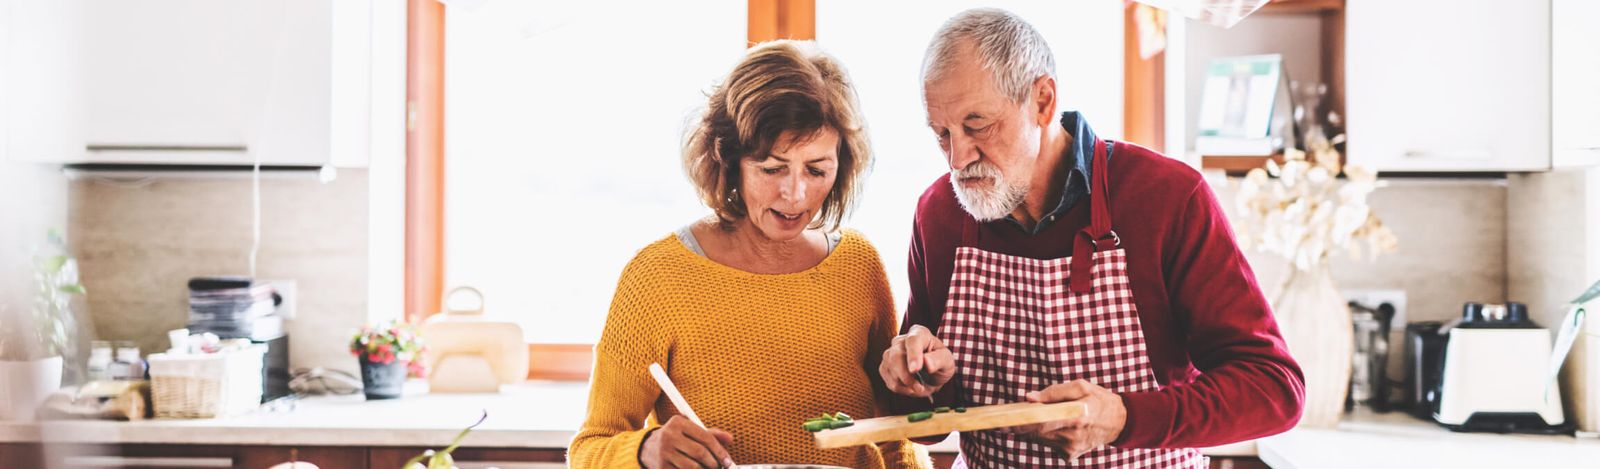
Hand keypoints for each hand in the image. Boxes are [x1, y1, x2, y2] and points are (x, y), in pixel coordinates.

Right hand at [639, 415, 734, 468]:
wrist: (648, 448)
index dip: (720, 451)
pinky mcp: (661, 467)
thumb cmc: (676, 439)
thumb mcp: (690, 431)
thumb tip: (730, 438)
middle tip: (718, 466)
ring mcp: (663, 452)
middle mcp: (669, 436)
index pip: (705, 437)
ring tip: (706, 468)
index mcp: (678, 422)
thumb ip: (711, 433)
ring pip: (692, 467)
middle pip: (700, 453)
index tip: (728, 460)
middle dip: (713, 463)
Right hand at [879, 325, 955, 397]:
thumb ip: (938, 360)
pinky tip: (911, 388)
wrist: (932, 374)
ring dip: (905, 384)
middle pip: (895, 356)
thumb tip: (926, 363)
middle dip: (906, 376)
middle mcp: (901, 341)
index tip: (915, 370)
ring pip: (890, 369)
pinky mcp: (885, 367)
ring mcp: (890, 354)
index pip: (913, 341)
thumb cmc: (940, 363)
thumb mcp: (947, 361)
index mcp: (919, 333)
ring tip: (919, 387)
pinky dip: (901, 389)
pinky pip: (889, 381)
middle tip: (919, 388)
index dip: (913, 355)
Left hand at [1008, 380, 1126, 461]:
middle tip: (1006, 417)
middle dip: (1021, 425)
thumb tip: (1028, 397)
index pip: (1041, 423)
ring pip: (1040, 439)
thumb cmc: (1098, 399)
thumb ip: (1054, 392)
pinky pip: (1049, 444)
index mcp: (1076, 417)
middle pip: (1036, 433)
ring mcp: (1071, 448)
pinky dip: (1046, 434)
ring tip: (1036, 416)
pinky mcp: (1070, 455)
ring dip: (1034, 428)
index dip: (1020, 423)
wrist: (1120, 422)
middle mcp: (1072, 436)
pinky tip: (1054, 426)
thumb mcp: (1081, 386)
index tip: (1003, 421)